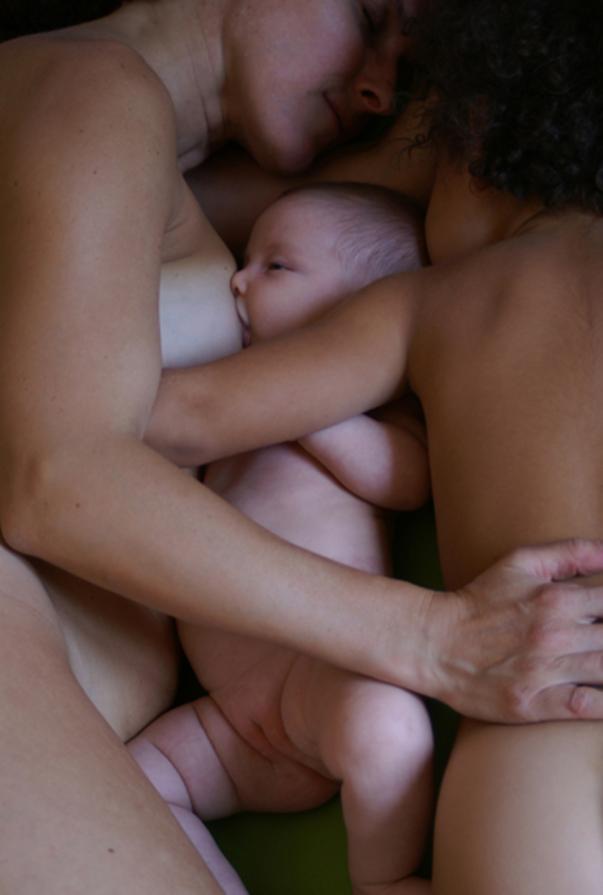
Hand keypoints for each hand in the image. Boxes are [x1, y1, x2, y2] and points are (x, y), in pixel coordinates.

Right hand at [428, 539, 602, 721]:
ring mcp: (544, 671)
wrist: (434, 642)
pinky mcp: (533, 704)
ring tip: (597, 655)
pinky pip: (586, 707)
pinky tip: (602, 694)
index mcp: (557, 598)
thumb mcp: (520, 562)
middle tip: (598, 635)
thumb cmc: (481, 600)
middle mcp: (555, 634)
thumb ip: (571, 552)